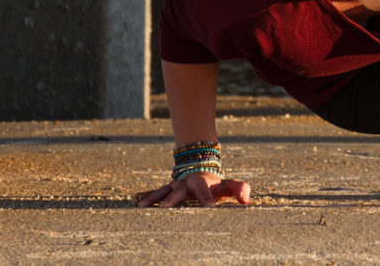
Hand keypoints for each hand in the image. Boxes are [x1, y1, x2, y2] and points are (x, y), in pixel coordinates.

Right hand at [133, 171, 250, 207]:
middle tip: (165, 208)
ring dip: (152, 198)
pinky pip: (153, 191)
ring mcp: (174, 186)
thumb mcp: (229, 185)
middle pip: (179, 191)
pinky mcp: (165, 189)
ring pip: (162, 190)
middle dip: (172, 199)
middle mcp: (186, 184)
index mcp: (202, 184)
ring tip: (141, 206)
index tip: (210, 210)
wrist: (200, 168)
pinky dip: (143, 194)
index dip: (208, 200)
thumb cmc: (216, 183)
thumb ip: (240, 189)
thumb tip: (246, 200)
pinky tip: (134, 199)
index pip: (206, 193)